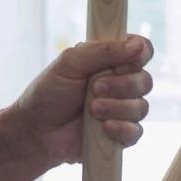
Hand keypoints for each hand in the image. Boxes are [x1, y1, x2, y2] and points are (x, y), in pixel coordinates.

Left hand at [9, 37, 154, 168]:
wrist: (36, 131)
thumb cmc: (49, 93)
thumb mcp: (70, 62)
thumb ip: (103, 50)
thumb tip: (137, 46)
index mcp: (111, 60)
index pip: (141, 50)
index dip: (140, 53)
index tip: (127, 60)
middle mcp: (120, 84)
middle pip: (145, 80)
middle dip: (121, 85)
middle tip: (95, 88)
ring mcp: (121, 110)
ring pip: (141, 107)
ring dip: (116, 108)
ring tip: (91, 110)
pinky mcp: (120, 134)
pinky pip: (136, 132)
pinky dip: (121, 129)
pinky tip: (104, 128)